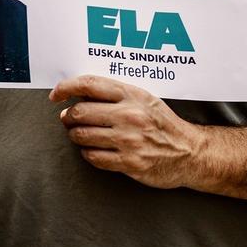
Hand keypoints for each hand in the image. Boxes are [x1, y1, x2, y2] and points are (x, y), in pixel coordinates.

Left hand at [50, 75, 203, 188]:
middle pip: (80, 112)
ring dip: (75, 135)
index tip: (55, 95)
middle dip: (68, 117)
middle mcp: (130, 115)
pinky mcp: (130, 162)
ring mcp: (130, 140)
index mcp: (132, 95)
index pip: (89, 84)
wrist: (191, 153)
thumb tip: (75, 95)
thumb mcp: (143, 99)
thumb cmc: (162, 123)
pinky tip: (94, 150)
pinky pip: (93, 157)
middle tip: (69, 120)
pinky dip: (87, 153)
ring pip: (82, 135)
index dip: (65, 88)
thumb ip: (112, 94)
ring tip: (81, 134)